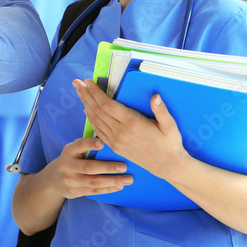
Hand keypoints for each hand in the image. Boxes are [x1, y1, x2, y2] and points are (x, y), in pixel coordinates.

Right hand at [48, 136, 131, 199]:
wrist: (54, 178)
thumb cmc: (73, 159)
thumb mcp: (74, 150)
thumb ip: (88, 146)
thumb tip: (113, 141)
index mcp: (69, 150)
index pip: (79, 145)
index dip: (90, 144)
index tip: (102, 143)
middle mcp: (67, 165)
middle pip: (89, 167)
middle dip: (108, 167)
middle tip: (124, 166)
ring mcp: (70, 180)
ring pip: (94, 181)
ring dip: (113, 181)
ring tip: (128, 179)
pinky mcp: (74, 192)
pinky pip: (94, 191)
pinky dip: (108, 188)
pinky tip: (119, 186)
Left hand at [72, 78, 187, 179]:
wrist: (167, 165)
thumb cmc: (170, 143)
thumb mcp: (170, 125)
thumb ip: (161, 110)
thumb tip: (155, 96)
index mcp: (132, 123)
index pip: (107, 105)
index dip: (96, 92)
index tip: (88, 81)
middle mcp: (121, 132)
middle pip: (97, 111)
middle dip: (86, 95)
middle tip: (77, 83)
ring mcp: (116, 141)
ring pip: (96, 120)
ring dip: (86, 105)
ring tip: (79, 93)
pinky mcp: (116, 147)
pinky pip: (99, 131)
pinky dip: (91, 119)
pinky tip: (87, 111)